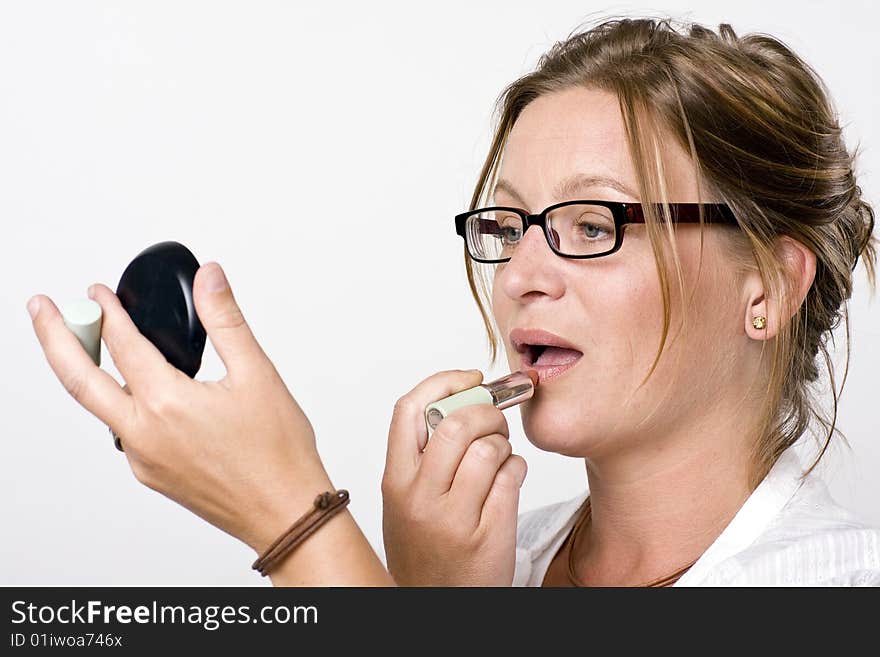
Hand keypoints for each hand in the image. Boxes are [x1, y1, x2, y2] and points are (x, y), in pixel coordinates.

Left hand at [27, 262, 330, 553]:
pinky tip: (138, 392)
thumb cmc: (277, 454)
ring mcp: (143, 459)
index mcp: (167, 404)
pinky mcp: (152, 475)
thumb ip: (226, 321)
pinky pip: (122, 432)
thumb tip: (211, 280)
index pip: (124, 345)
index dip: (108, 310)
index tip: (98, 291)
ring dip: (86, 371)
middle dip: (55, 337)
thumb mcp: (257, 375)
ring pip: (99, 408)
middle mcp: (144, 434)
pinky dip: (118, 403)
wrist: (284, 512)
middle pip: (79, 379)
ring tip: (87, 343)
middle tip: (43, 308)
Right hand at [381, 370, 527, 585]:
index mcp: (395, 481)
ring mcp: (453, 518)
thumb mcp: (405, 502)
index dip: (443, 382)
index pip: (408, 409)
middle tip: (496, 418)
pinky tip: (509, 480)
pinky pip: (512, 476)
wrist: (436, 604)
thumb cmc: (425, 549)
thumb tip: (458, 400)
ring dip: (504, 444)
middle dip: (486, 411)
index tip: (470, 377)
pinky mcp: (487, 534)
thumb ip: (422, 457)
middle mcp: (419, 497)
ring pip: (489, 449)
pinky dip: (518, 469)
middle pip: (456, 423)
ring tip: (501, 457)